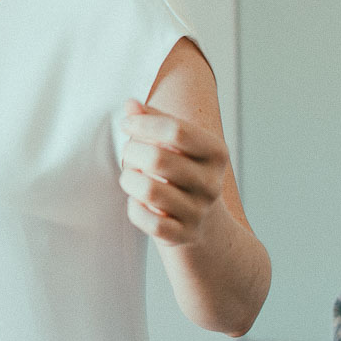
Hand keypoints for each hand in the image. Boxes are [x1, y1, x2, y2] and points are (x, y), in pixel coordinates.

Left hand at [117, 97, 230, 246]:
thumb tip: (131, 105)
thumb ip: (154, 120)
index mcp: (215, 153)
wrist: (202, 222)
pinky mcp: (182, 235)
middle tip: (128, 153)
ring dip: (129, 180)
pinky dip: (134, 208)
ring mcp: (198, 212)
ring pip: (149, 191)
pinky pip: (148, 220)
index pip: (176, 131)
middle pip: (158, 159)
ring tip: (130, 177)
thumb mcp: (175, 143)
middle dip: (132, 152)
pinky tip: (137, 201)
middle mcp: (212, 183)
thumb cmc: (181, 171)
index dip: (143, 124)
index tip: (126, 123)